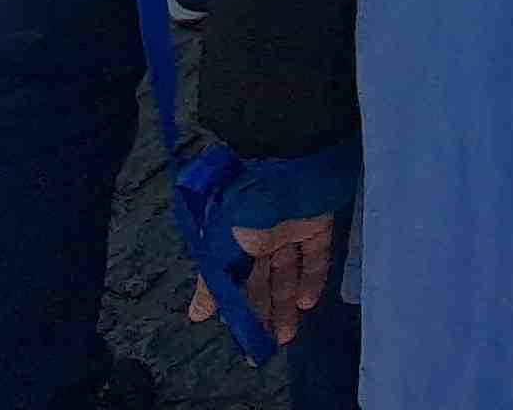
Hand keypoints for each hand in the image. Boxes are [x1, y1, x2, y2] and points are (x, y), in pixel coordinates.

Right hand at [190, 214, 334, 343]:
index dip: (238, 310)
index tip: (242, 339)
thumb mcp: (222, 249)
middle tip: (267, 346)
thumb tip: (196, 315)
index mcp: (232, 242)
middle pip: (262, 281)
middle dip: (264, 314)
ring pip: (288, 272)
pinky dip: (313, 278)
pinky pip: (315, 254)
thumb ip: (213, 284)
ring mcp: (289, 229)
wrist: (285, 166)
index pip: (234, 283)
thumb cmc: (245, 209)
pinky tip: (307, 303)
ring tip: (286, 335)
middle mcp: (260, 237)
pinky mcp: (316, 221)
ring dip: (287, 303)